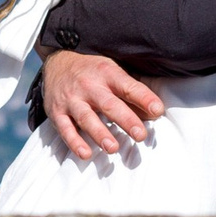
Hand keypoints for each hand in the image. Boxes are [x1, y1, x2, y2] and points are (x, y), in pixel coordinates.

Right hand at [40, 47, 165, 160]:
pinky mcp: (57, 112)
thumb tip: (155, 113)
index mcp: (107, 73)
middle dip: (125, 120)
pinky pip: (65, 129)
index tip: (158, 110)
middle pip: (109, 104)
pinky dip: (74, 142)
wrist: (58, 62)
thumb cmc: (93, 72)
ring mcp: (72, 100)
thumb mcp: (113, 72)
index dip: (144, 98)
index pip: (128, 86)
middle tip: (140, 135)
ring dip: (99, 133)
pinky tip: (85, 154)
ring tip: (113, 148)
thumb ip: (132, 92)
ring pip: (86, 118)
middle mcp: (89, 86)